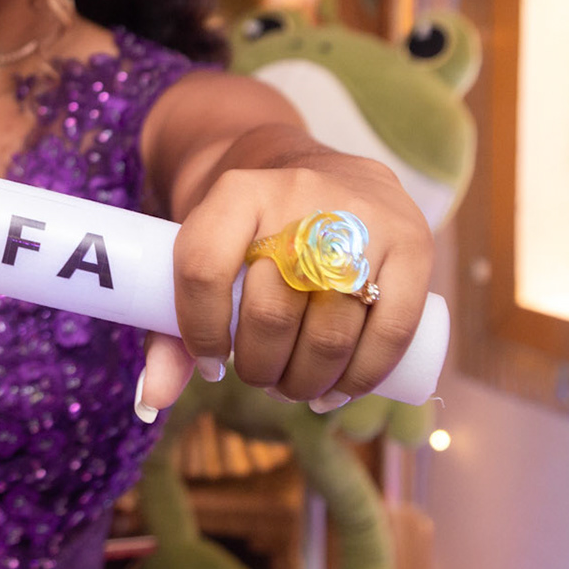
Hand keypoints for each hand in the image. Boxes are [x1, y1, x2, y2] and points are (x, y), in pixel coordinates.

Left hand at [138, 132, 431, 416]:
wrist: (310, 169)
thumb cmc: (246, 226)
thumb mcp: (201, 248)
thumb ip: (170, 323)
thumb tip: (154, 399)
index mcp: (237, 189)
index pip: (203, 268)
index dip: (199, 330)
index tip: (210, 360)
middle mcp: (302, 195)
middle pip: (271, 311)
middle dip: (261, 368)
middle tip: (260, 378)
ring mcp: (365, 216)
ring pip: (332, 329)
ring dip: (309, 380)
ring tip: (295, 387)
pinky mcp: (414, 241)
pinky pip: (392, 329)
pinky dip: (364, 375)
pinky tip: (341, 389)